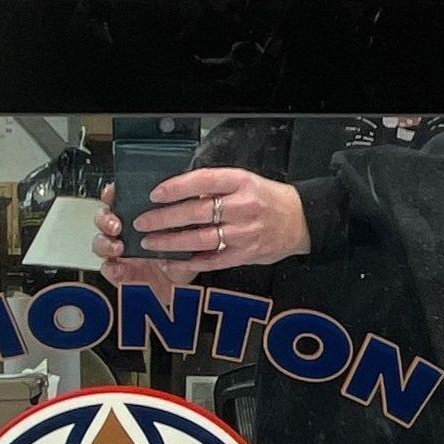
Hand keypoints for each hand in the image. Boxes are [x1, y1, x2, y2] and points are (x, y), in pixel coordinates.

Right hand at [93, 184, 199, 299]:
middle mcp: (127, 232)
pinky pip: (106, 268)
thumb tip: (186, 196)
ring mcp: (121, 253)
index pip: (119, 199)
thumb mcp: (189, 231)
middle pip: (103, 218)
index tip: (112, 193)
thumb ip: (182, 214)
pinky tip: (120, 268)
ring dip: (104, 242)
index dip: (111, 194)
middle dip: (104, 219)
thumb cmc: (184, 257)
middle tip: (115, 225)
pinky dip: (110, 268)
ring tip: (117, 248)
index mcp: (141, 216)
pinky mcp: (119, 274)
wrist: (183, 287)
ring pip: (100, 242)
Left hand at [132, 167, 310, 274]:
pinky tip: (172, 262)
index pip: (202, 181)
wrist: (301, 221)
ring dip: (170, 242)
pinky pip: (213, 260)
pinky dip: (190, 262)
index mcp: (241, 182)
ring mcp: (244, 233)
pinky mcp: (246, 254)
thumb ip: (216, 188)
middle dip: (163, 218)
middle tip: (142, 222)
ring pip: (200, 239)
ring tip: (150, 243)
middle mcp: (242, 206)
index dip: (175, 188)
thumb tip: (181, 194)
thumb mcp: (245, 182)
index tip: (154, 194)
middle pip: (195, 212)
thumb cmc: (268, 199)